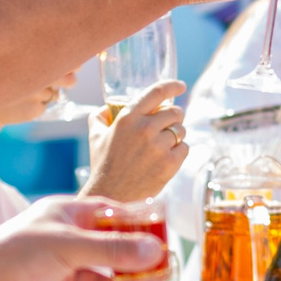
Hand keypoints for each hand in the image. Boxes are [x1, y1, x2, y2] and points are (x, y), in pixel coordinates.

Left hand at [0, 198, 158, 280]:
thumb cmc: (14, 254)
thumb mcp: (70, 246)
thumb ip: (113, 251)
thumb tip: (155, 251)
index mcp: (66, 216)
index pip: (110, 216)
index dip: (137, 228)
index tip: (162, 240)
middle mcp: (64, 243)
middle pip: (108, 254)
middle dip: (134, 268)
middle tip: (160, 279)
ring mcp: (58, 273)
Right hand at [84, 78, 187, 200]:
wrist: (112, 195)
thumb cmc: (103, 165)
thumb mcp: (96, 136)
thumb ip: (100, 117)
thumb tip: (107, 107)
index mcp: (128, 118)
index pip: (156, 92)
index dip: (172, 86)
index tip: (180, 86)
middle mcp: (145, 129)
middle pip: (175, 111)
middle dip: (175, 115)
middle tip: (170, 123)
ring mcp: (159, 147)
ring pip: (181, 130)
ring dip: (177, 134)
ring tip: (164, 144)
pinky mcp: (170, 164)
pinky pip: (185, 147)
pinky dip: (179, 150)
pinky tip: (167, 156)